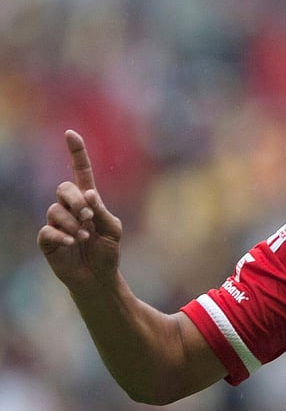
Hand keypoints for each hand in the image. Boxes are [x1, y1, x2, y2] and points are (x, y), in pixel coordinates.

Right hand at [37, 130, 123, 290]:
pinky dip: (62, 235)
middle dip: (75, 200)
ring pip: (55, 210)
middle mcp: (69, 207)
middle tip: (88, 216)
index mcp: (87, 200)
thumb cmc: (107, 251)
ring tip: (84, 238)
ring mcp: (56, 222)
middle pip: (63, 188)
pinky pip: (48, 230)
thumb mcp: (113, 229)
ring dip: (73, 223)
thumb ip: (102, 210)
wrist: (98, 276)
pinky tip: (72, 243)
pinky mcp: (47, 239)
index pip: (80, 171)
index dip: (76, 153)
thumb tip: (88, 193)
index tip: (71, 133)